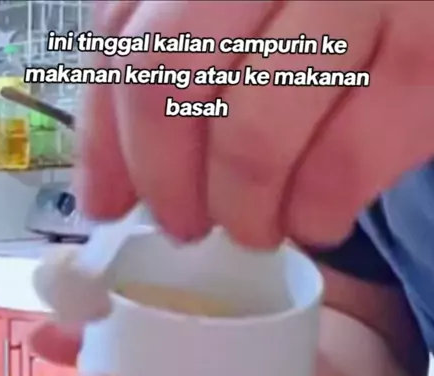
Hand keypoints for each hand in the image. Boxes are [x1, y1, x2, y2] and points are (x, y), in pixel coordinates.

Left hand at [79, 0, 433, 247]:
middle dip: (168, 187)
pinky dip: (314, 216)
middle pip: (169, 85)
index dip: (107, 143)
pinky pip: (339, 168)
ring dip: (243, 214)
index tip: (108, 205)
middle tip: (186, 226)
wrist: (426, 6)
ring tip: (256, 228)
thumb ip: (160, 74)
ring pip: (250, 138)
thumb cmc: (327, 18)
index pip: (123, 41)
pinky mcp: (424, 56)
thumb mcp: (235, 17)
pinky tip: (316, 221)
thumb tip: (101, 193)